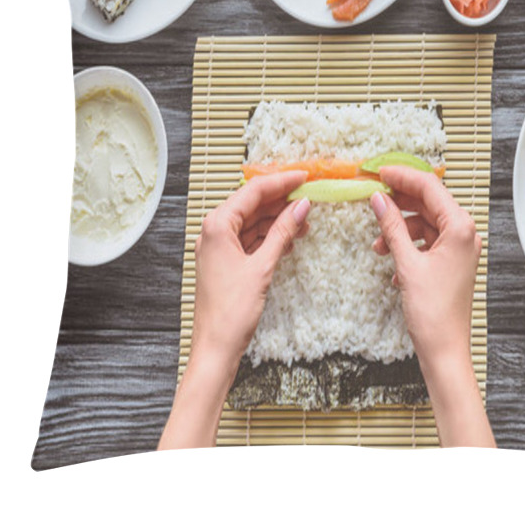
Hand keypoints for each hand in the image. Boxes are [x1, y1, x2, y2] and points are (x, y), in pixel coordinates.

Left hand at [191, 170, 310, 375]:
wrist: (215, 348)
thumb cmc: (232, 311)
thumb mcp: (263, 266)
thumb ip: (283, 232)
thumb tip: (301, 206)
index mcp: (217, 225)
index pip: (254, 191)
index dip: (282, 182)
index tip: (305, 177)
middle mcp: (214, 231)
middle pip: (253, 204)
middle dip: (282, 200)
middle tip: (310, 196)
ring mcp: (219, 246)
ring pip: (253, 222)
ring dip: (279, 220)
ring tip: (306, 221)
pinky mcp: (226, 261)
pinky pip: (251, 239)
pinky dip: (270, 237)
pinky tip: (290, 239)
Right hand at [370, 165, 494, 447]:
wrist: (444, 351)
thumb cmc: (432, 312)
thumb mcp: (407, 264)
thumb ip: (392, 227)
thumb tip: (378, 198)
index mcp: (460, 227)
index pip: (429, 186)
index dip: (401, 176)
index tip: (376, 171)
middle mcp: (464, 233)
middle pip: (427, 201)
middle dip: (398, 201)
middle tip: (371, 196)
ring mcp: (459, 248)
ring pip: (424, 223)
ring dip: (399, 229)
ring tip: (378, 246)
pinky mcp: (450, 262)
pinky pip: (426, 242)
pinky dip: (407, 246)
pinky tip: (392, 263)